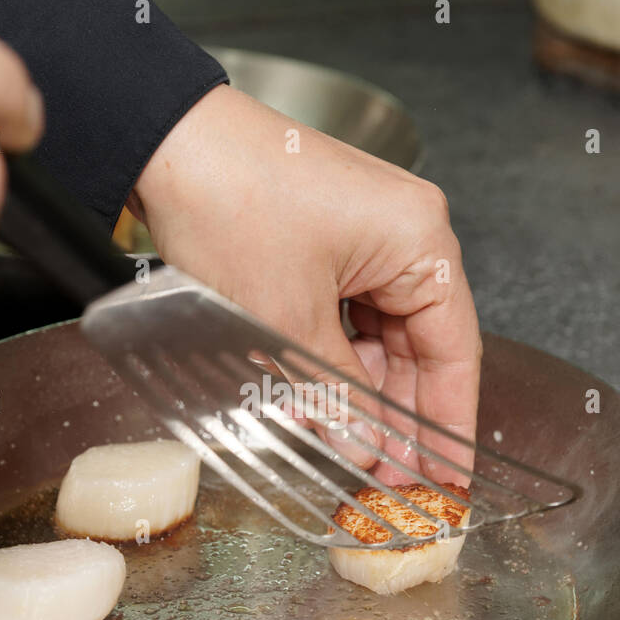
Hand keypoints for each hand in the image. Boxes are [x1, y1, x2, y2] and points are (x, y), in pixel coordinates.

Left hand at [130, 84, 480, 485]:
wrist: (164, 141)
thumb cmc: (228, 200)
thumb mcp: (288, 322)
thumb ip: (335, 395)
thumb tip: (364, 449)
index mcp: (419, 241)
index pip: (455, 351)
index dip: (449, 423)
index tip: (446, 476)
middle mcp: (404, 232)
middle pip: (419, 346)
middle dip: (398, 415)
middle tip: (386, 478)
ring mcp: (365, 233)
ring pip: (378, 336)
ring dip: (360, 390)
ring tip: (348, 448)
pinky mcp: (326, 238)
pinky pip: (345, 314)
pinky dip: (332, 357)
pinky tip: (319, 399)